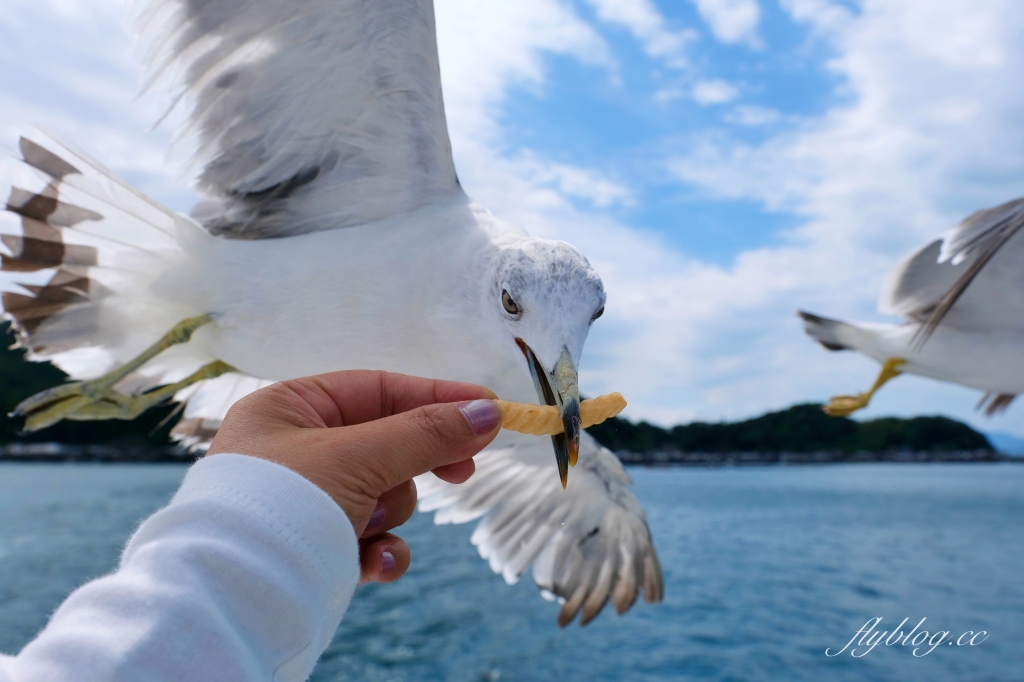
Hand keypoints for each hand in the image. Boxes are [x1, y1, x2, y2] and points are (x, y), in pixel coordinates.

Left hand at [207, 370, 501, 583]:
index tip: (488, 407)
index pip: (377, 389)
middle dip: (416, 465)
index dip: (435, 396)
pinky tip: (375, 562)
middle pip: (386, 442)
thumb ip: (426, 433)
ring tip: (363, 527)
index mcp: (288, 409)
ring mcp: (307, 501)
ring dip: (387, 512)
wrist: (235, 601)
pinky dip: (379, 549)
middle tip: (462, 471)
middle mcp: (294, 450)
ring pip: (384, 493)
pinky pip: (370, 537)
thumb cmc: (283, 507)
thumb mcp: (358, 457)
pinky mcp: (317, 546)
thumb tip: (488, 410)